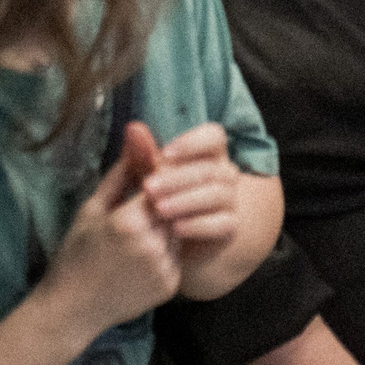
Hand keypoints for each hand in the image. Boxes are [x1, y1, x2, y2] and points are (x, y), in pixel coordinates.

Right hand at [40, 133, 179, 336]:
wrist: (71, 309)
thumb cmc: (75, 254)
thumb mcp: (92, 208)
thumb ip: (122, 170)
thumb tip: (138, 131)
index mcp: (128, 221)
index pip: (162, 182)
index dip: (160, 176)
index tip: (152, 177)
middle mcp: (150, 244)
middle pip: (175, 205)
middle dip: (167, 199)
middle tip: (147, 205)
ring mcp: (163, 267)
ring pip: (179, 228)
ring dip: (168, 223)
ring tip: (142, 231)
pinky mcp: (170, 285)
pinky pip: (178, 255)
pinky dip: (168, 249)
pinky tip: (144, 254)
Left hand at [139, 123, 241, 256]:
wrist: (177, 237)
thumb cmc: (164, 195)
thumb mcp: (150, 175)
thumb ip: (143, 153)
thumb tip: (133, 127)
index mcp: (210, 153)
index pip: (214, 136)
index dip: (192, 143)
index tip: (164, 154)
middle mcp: (225, 172)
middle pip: (209, 168)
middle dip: (177, 178)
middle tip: (148, 187)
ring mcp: (230, 199)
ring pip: (216, 194)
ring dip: (185, 201)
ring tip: (159, 209)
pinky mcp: (231, 225)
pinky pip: (223, 223)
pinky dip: (199, 225)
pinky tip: (176, 228)